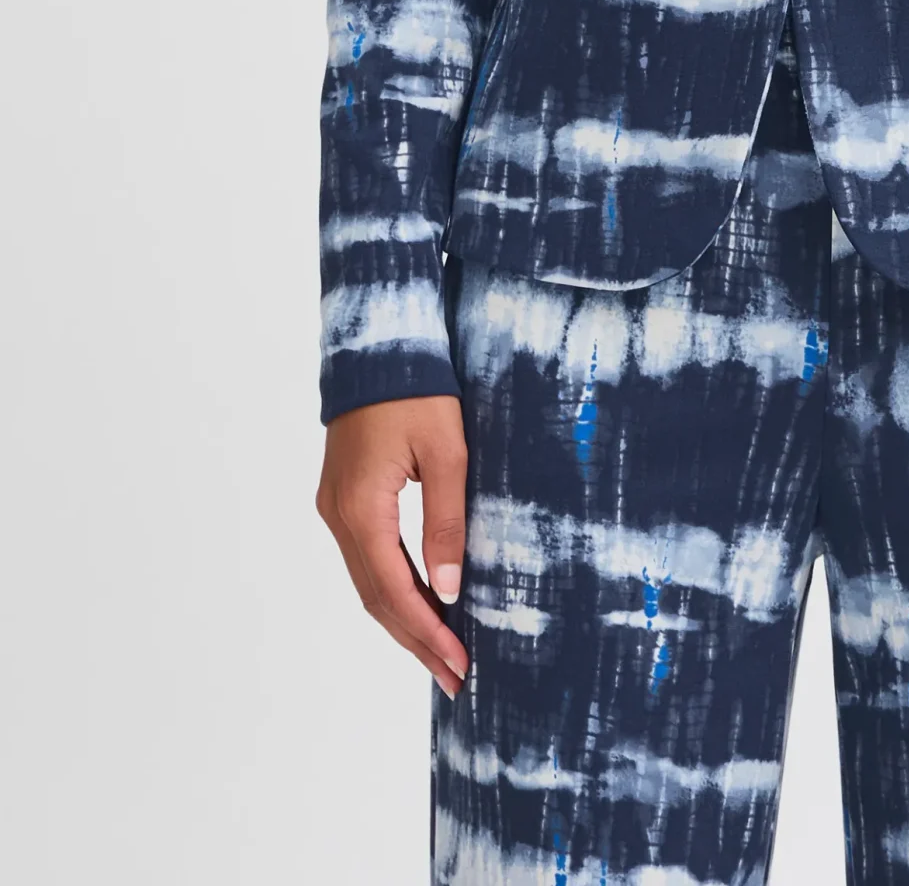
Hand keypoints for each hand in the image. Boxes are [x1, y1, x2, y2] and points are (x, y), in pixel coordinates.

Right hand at [316, 395, 469, 697]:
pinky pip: (368, 559)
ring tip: (442, 655)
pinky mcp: (345, 499)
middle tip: (455, 678)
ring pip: (369, 583)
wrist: (379, 343)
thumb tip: (448, 590)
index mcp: (360, 508)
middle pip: (376, 599)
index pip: (393, 591)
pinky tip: (422, 604)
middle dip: (416, 641)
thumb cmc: (418, 390)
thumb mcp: (446, 451)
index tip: (458, 665)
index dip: (426, 634)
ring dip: (404, 620)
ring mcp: (337, 509)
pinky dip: (394, 590)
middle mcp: (339, 516)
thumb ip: (446, 521)